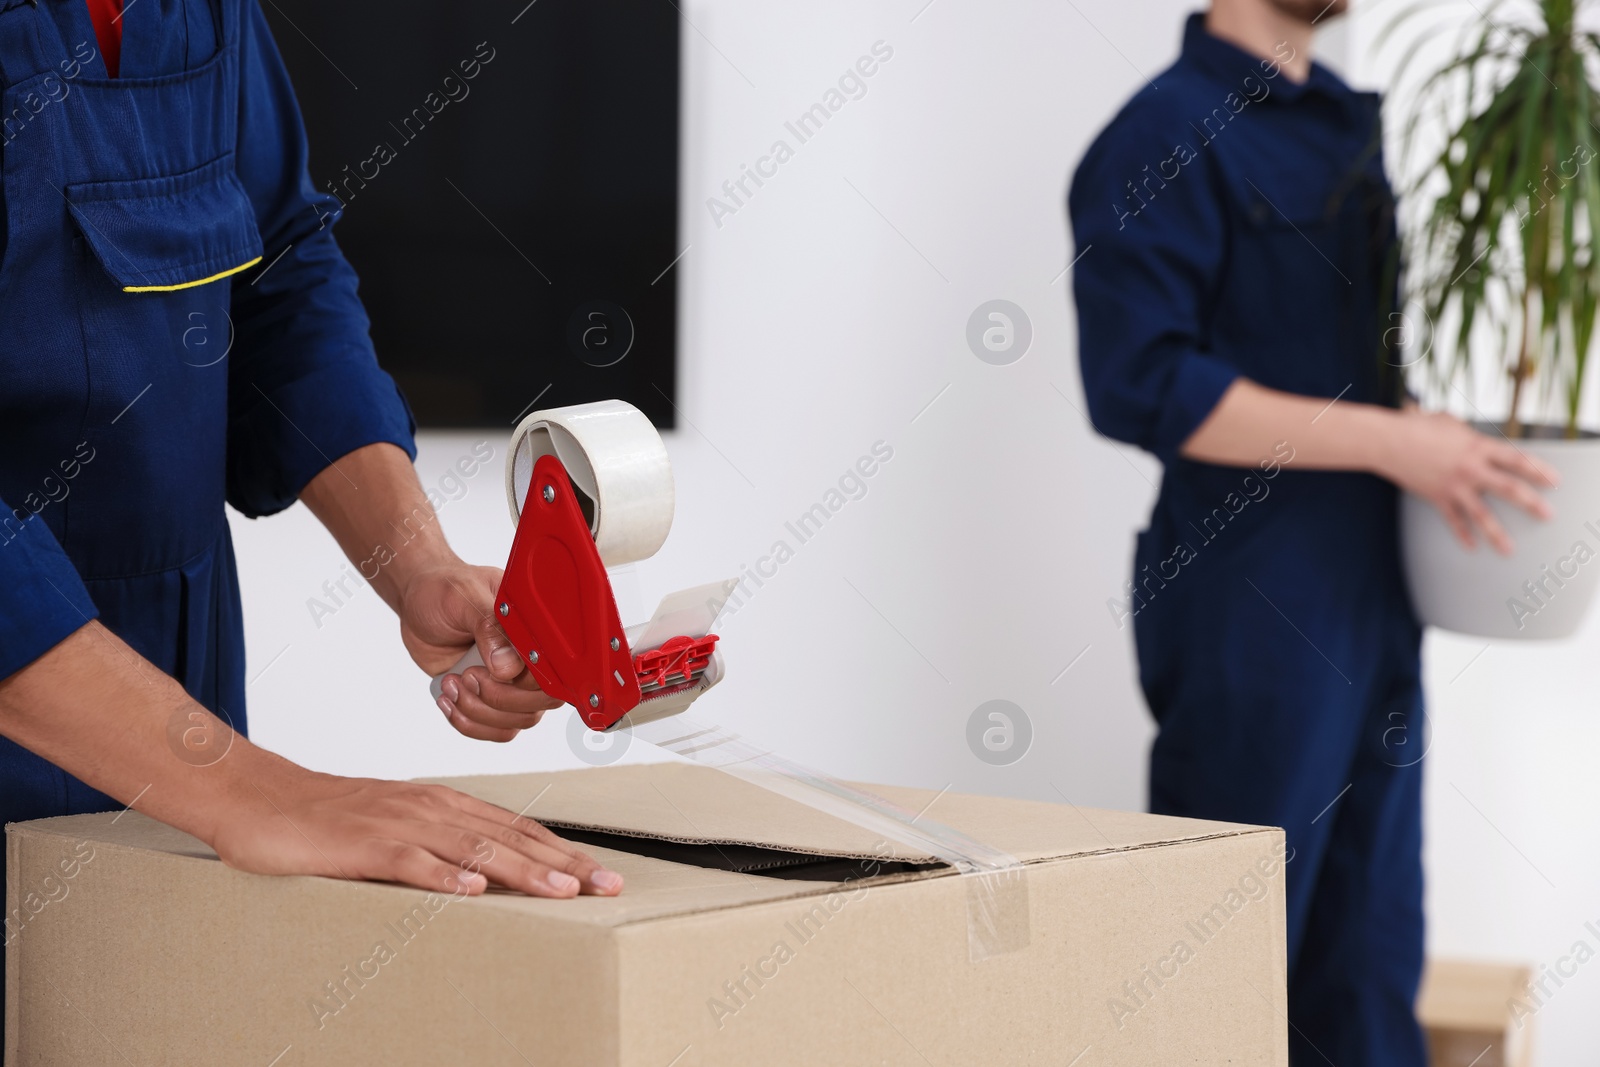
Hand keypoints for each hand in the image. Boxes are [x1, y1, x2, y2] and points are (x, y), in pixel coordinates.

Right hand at [212, 755, 622, 897]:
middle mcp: (431, 807)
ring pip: (473, 848)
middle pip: (510, 836)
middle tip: (605, 885)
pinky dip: (444, 877)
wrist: (262, 797)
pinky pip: (411, 862)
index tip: (600, 871)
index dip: (562, 849)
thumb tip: (488, 873)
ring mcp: (399, 824)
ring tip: (561, 890)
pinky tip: (474, 892)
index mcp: (443, 803)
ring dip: (522, 870)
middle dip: (563, 862)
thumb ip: (442, 843)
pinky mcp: (364, 845)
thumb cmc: (331, 817)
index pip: (517, 826)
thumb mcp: (399, 825)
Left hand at [398, 563, 560, 741]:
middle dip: (497, 699)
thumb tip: (507, 667)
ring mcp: (511, 684)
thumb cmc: (447, 591)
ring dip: (477, 712)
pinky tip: (447, 698)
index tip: (493, 671)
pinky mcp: (488, 699)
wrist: (419, 602)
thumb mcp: (466, 598)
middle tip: (468, 676)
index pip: (553, 672)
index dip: (526, 682)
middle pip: (537, 705)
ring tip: (451, 683)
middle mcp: (529, 661)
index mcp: (536, 632)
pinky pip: (493, 730)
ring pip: (514, 723)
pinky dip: (467, 722)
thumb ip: (489, 628)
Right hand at [1376, 409, 1557, 553]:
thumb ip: (1469, 434)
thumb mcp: (1451, 423)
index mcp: (1478, 447)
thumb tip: (1477, 440)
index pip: (1516, 460)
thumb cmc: (1418, 426)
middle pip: (1508, 489)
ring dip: (1496, 533)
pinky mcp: (1436, 497)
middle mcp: (1470, 469)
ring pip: (1481, 514)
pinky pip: (1452, 520)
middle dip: (1531, 503)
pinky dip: (1462, 534)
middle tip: (1547, 515)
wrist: (1388, 442)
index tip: (1554, 482)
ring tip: (1509, 549)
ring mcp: (1454, 486)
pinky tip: (1472, 547)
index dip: (1538, 471)